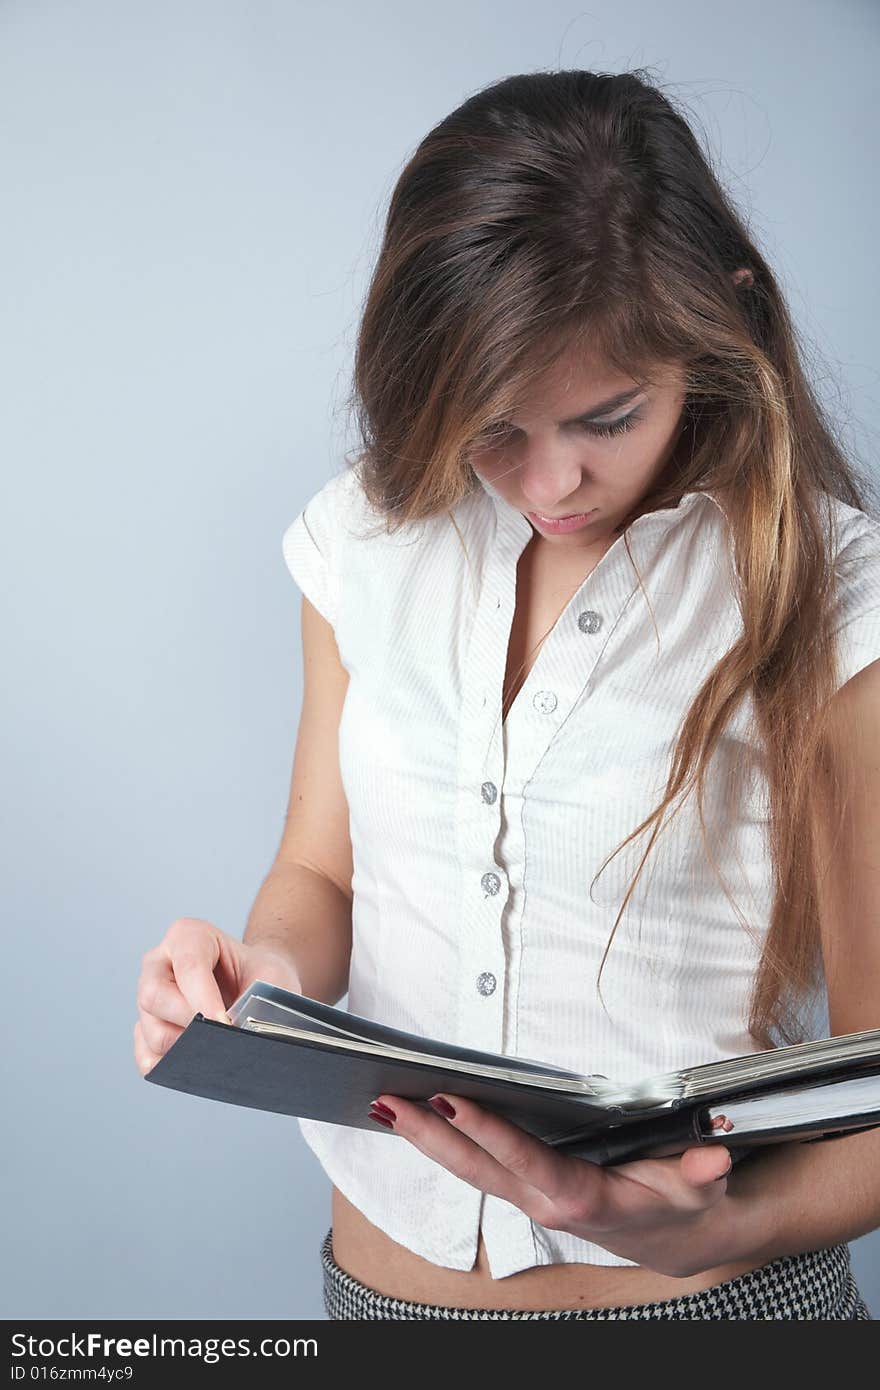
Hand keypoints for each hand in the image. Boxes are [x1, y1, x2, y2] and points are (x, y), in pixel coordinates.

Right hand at [133, 917, 302, 1076]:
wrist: (256, 984)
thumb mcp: (271, 977)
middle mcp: (159, 962)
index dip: (204, 998)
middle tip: (221, 1038)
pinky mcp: (146, 1028)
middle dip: (188, 1023)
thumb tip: (243, 1037)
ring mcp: (148, 996)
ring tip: (217, 1050)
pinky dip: (170, 1065)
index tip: (225, 1023)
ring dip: (183, 1048)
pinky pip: (146, 1055)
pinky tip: (197, 1062)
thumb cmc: (261, 975)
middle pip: (153, 996)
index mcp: (189, 936)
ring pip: (150, 1030)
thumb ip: (258, 1000)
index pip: (188, 965)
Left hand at [369, 1091, 746, 1277]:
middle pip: (477, 1169)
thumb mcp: (700, 1190)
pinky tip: (414, 1119)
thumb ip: (700, 1174)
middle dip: (430, 1136)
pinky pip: (476, 1166)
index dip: (489, 1133)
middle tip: (387, 1101)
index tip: (451, 1101)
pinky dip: (443, 1143)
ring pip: (468, 1169)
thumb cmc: (683, 1205)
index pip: (526, 1162)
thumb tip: (712, 1157)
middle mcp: (546, 1201)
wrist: (679, 1239)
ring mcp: (529, 1197)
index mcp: (583, 1198)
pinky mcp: (525, 1189)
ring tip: (384, 1105)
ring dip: (425, 1139)